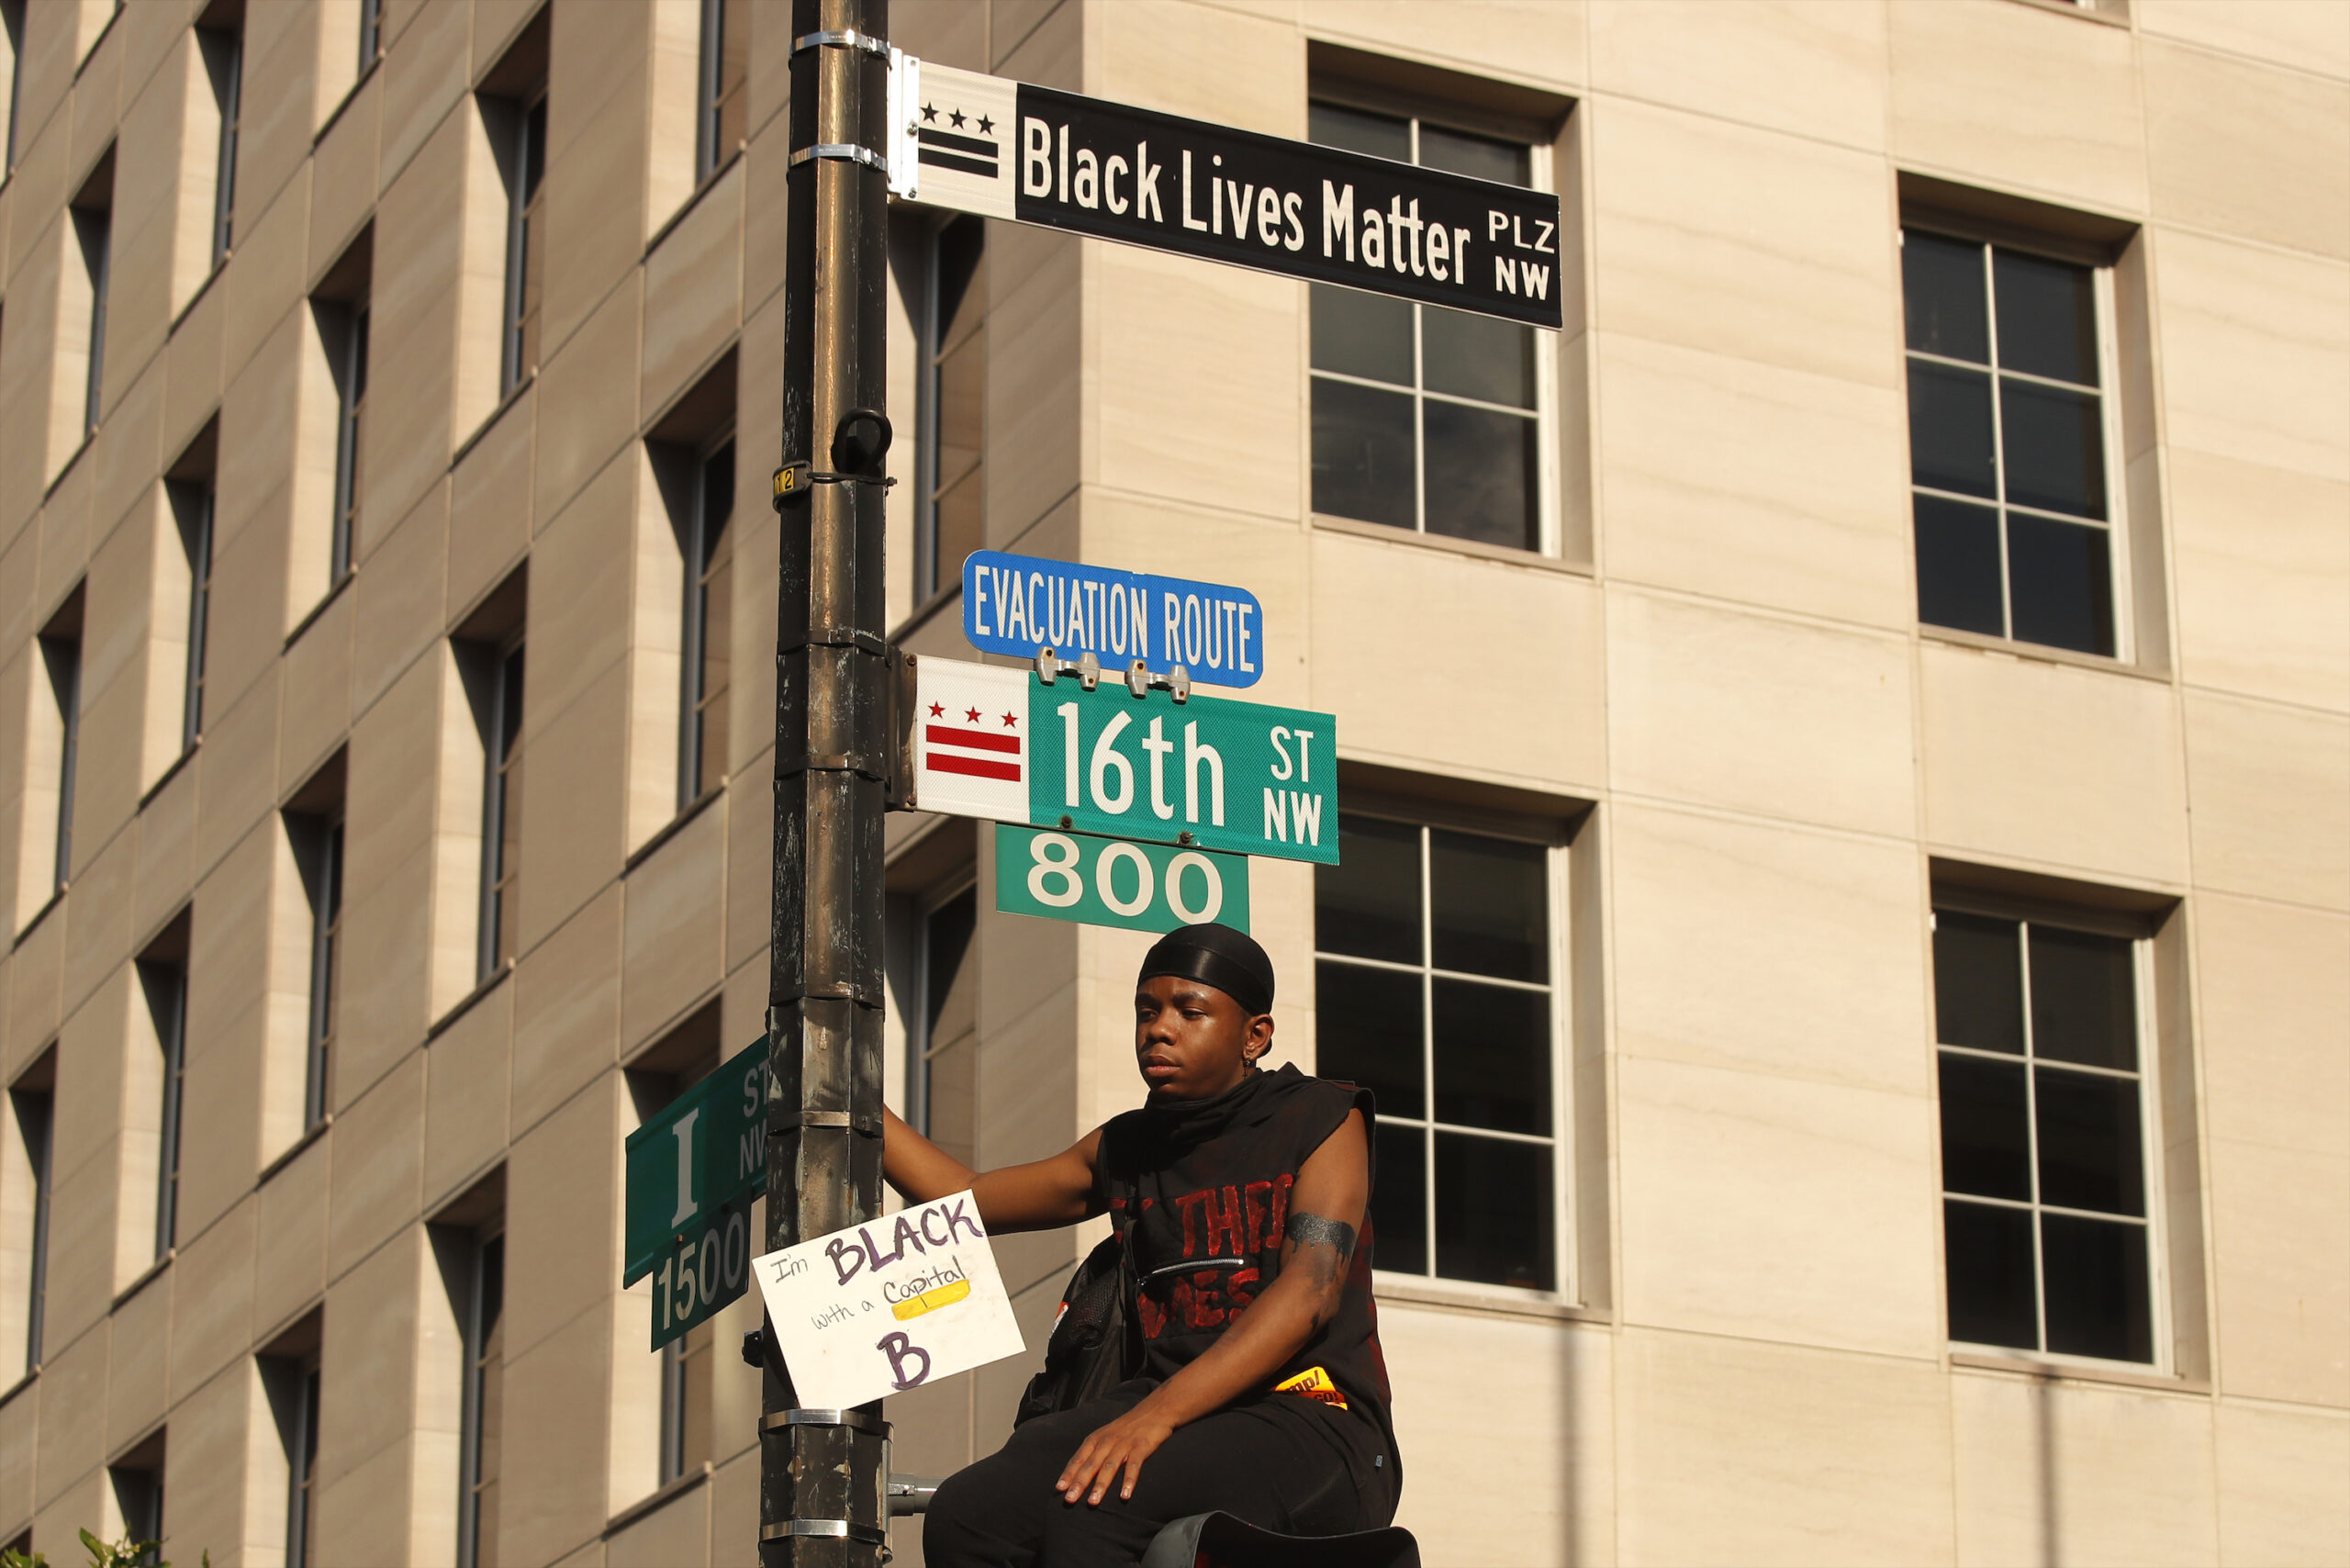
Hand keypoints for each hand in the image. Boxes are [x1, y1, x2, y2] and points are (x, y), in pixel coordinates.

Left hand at [1055, 1407, 1175, 1505]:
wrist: (1154, 1410)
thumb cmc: (1127, 1428)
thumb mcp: (1106, 1436)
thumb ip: (1095, 1454)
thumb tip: (1079, 1476)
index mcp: (1096, 1439)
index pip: (1078, 1458)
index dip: (1068, 1474)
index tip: (1059, 1489)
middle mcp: (1107, 1441)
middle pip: (1090, 1464)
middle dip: (1079, 1483)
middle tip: (1069, 1499)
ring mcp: (1124, 1444)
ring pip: (1109, 1466)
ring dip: (1100, 1485)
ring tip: (1093, 1502)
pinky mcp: (1141, 1446)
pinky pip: (1134, 1466)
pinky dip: (1128, 1480)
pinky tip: (1125, 1495)